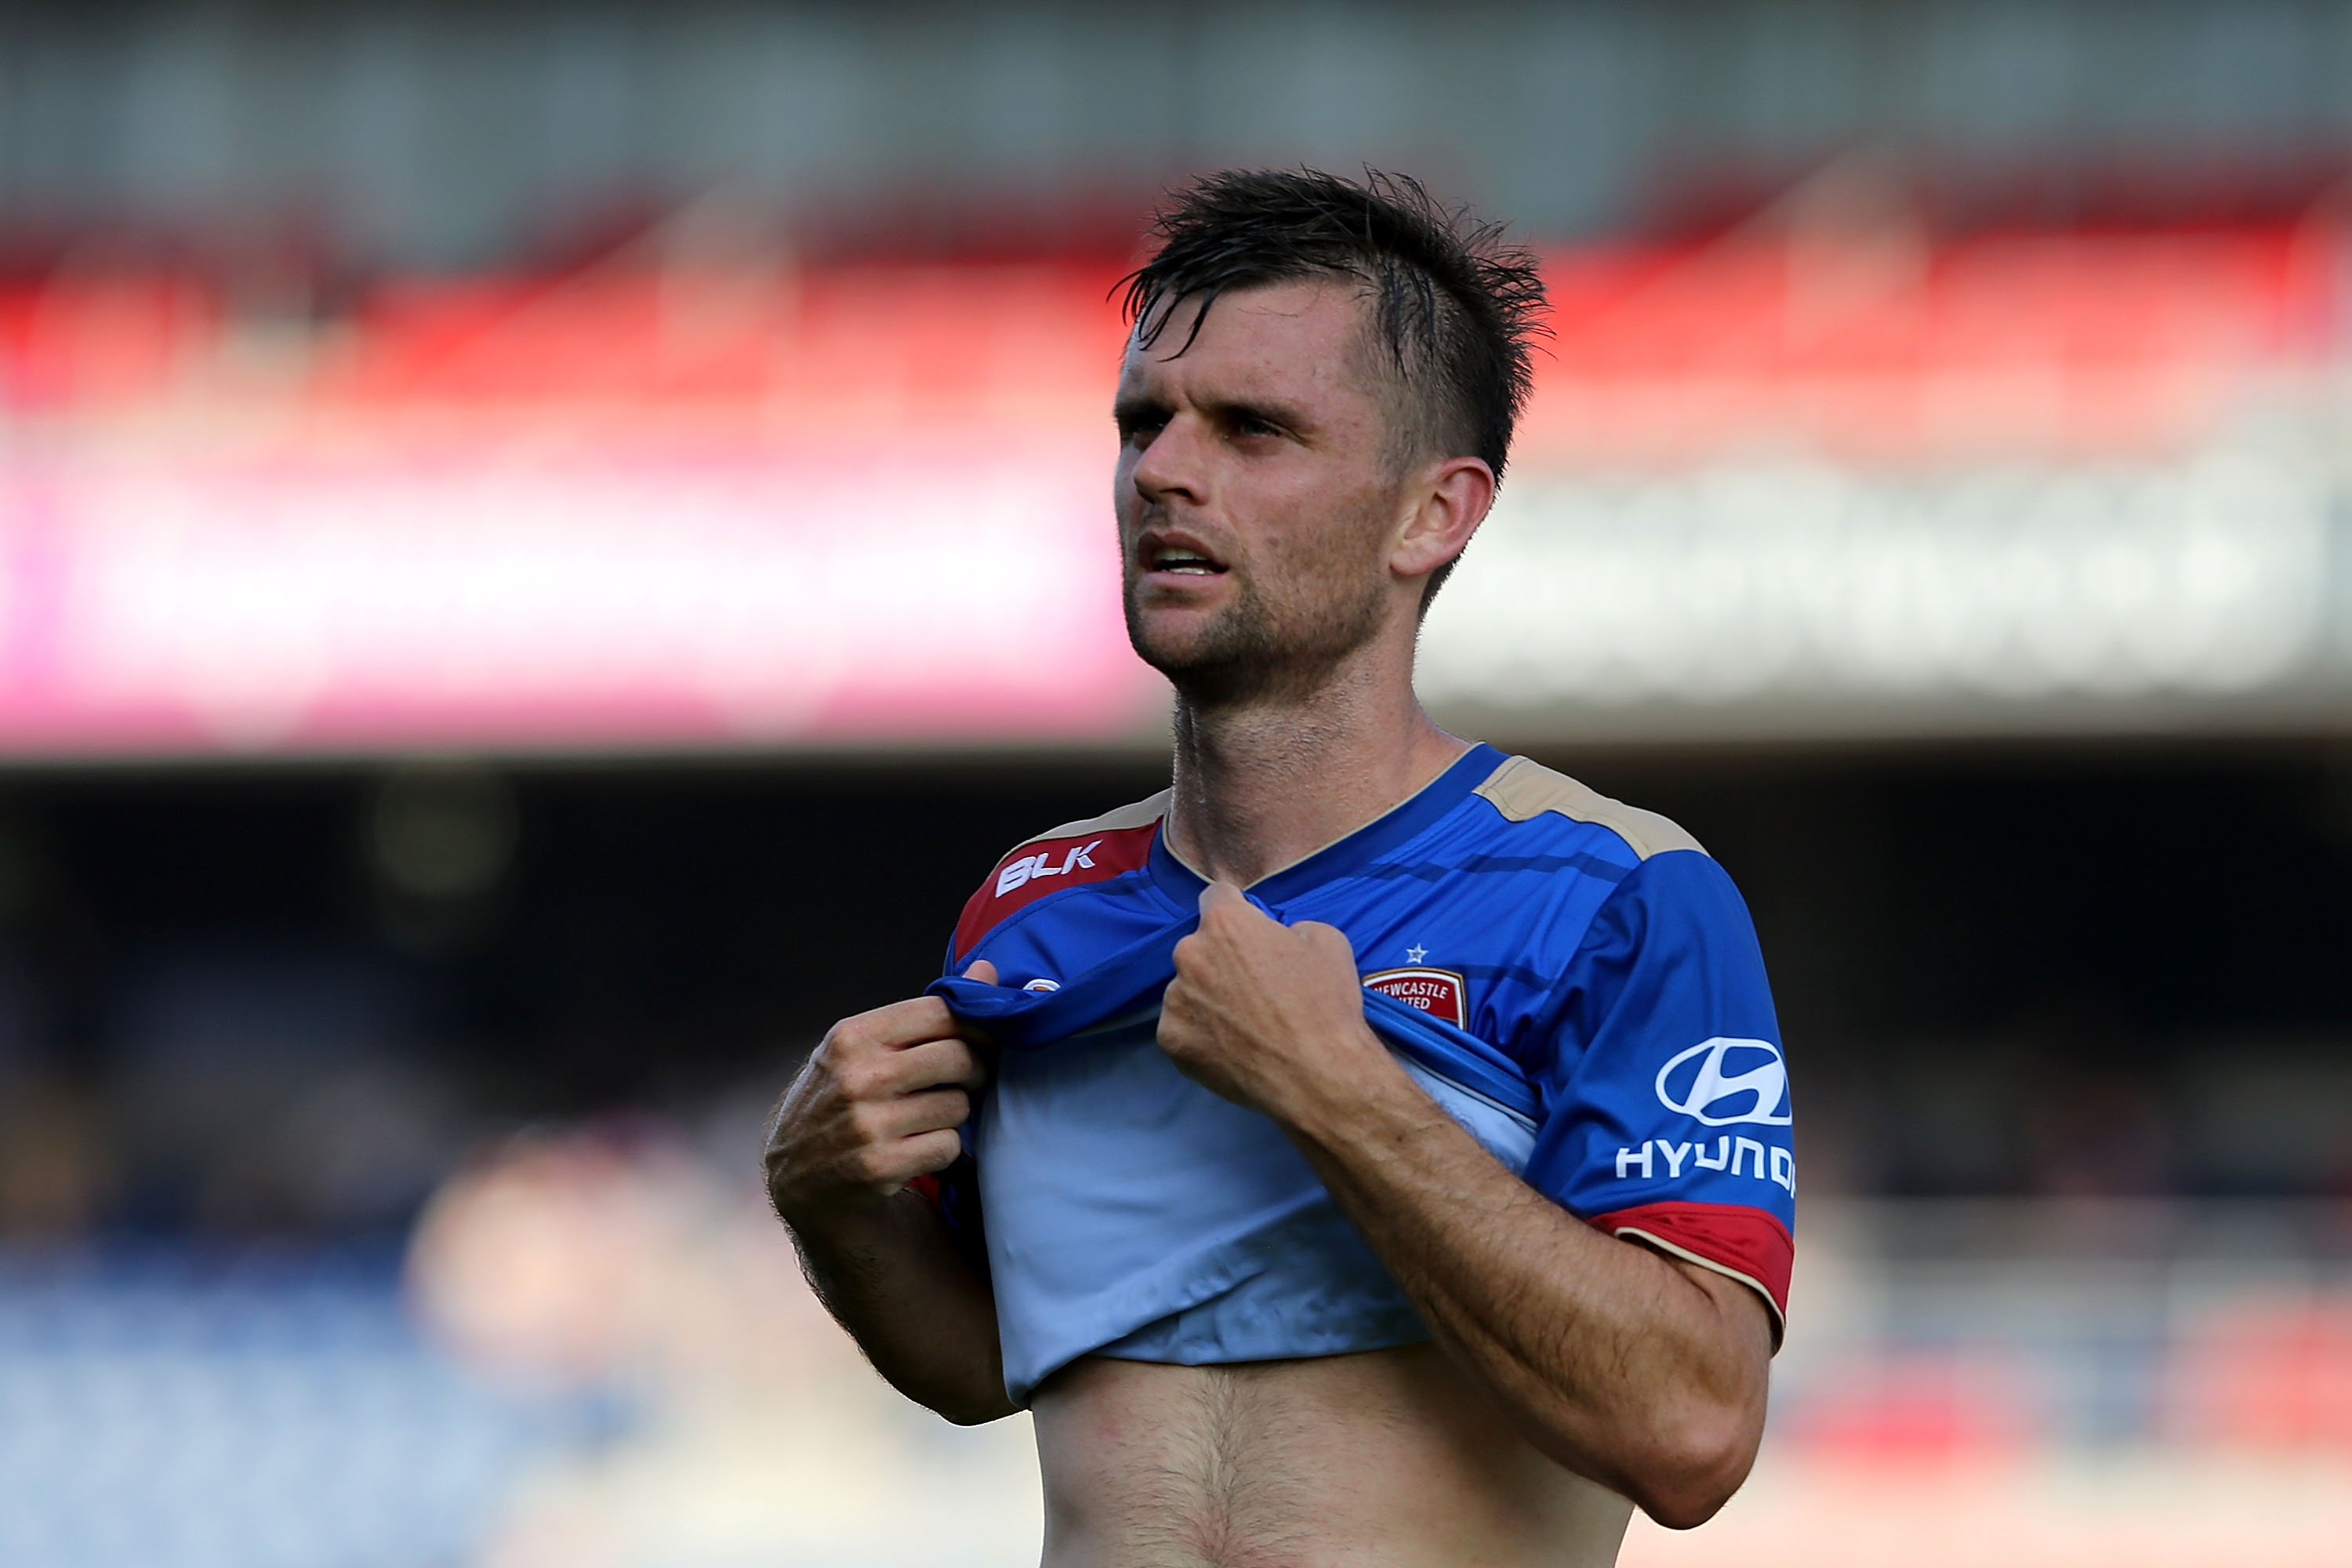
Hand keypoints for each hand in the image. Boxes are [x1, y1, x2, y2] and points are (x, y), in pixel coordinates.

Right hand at [764, 960, 995, 1224]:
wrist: (796, 1174)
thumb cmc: (839, 1098)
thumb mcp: (862, 1047)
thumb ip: (923, 1013)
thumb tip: (987, 970)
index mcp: (852, 1037)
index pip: (938, 1012)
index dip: (975, 1025)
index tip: (984, 1039)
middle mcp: (858, 1077)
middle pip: (958, 1057)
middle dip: (976, 1069)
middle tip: (967, 1080)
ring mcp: (868, 1124)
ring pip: (958, 1105)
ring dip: (955, 1113)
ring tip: (930, 1116)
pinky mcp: (879, 1167)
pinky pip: (947, 1146)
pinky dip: (943, 1148)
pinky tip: (918, 1147)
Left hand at [1158, 882, 1387, 1120]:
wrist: (1316, 1076)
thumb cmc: (1325, 1004)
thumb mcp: (1326, 940)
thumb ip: (1289, 927)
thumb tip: (1276, 937)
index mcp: (1225, 923)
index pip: (1216, 896)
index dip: (1236, 908)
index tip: (1247, 928)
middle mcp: (1190, 955)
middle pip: (1199, 946)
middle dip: (1220, 958)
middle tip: (1251, 987)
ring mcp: (1175, 1000)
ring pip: (1187, 988)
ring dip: (1207, 997)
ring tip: (1241, 1024)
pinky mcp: (1170, 1040)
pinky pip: (1181, 1027)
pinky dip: (1200, 1033)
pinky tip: (1229, 1047)